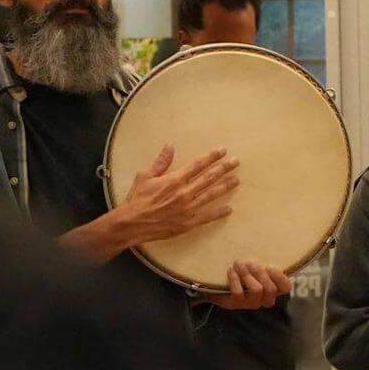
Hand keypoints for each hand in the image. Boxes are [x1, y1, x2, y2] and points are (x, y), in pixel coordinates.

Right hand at [120, 143, 239, 242]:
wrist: (132, 224)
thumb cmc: (137, 199)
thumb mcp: (145, 176)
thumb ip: (161, 162)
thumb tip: (170, 146)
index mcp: (174, 180)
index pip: (197, 165)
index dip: (212, 156)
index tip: (223, 151)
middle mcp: (184, 192)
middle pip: (209, 177)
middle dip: (224, 168)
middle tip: (236, 162)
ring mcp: (188, 208)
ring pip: (211, 194)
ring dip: (225, 186)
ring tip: (236, 180)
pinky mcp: (188, 223)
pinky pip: (207, 217)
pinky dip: (218, 212)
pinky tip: (229, 208)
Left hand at [208, 259, 292, 310]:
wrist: (219, 281)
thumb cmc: (243, 269)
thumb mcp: (256, 265)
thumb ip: (265, 264)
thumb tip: (275, 257)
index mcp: (273, 288)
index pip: (286, 287)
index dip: (280, 277)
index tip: (268, 265)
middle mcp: (264, 299)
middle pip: (271, 288)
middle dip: (260, 272)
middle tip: (249, 262)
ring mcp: (250, 303)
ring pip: (257, 290)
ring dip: (247, 274)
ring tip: (238, 264)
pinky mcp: (235, 304)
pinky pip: (239, 292)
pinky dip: (235, 279)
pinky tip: (231, 270)